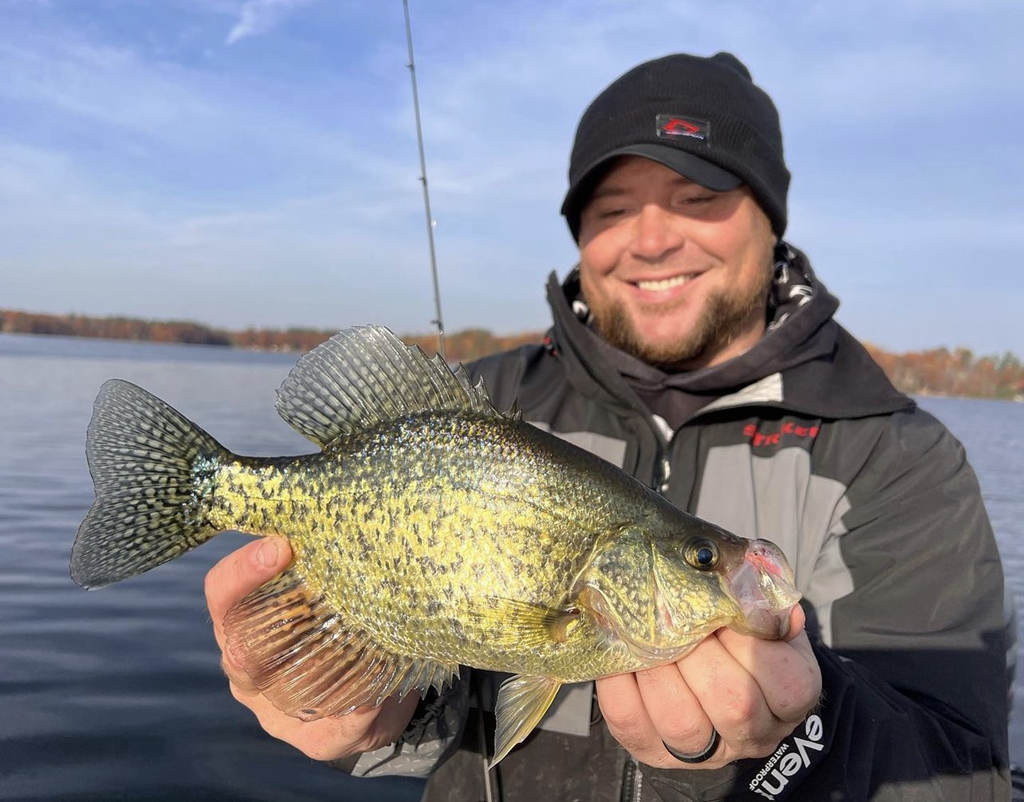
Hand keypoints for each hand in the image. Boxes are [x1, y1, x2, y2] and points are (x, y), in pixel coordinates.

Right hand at [204, 537, 419, 761]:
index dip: (242, 571)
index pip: (223, 597)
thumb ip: (327, 564)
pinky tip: (377, 694)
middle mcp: (248, 670)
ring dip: (321, 661)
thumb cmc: (345, 625)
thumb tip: (347, 533)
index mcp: (242, 626)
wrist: (375, 694)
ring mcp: (276, 710)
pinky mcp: (315, 741)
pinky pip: (334, 728)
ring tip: (359, 633)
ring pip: (284, 691)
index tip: (279, 544)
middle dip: (274, 613)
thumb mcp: (331, 590)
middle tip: (306, 575)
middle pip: (241, 647)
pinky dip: (359, 708)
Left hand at [596, 605, 820, 769]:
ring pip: (681, 721)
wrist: (718, 684)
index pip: (786, 683)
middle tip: (677, 616)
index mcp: (789, 701)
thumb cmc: (744, 642)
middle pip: (733, 703)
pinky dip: (617, 682)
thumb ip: (763, 603)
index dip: (751, 643)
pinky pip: (630, 720)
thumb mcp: (766, 621)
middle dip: (700, 652)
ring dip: (658, 668)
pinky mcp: (653, 750)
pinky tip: (617, 653)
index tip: (725, 609)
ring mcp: (703, 752)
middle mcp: (752, 735)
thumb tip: (752, 586)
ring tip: (647, 635)